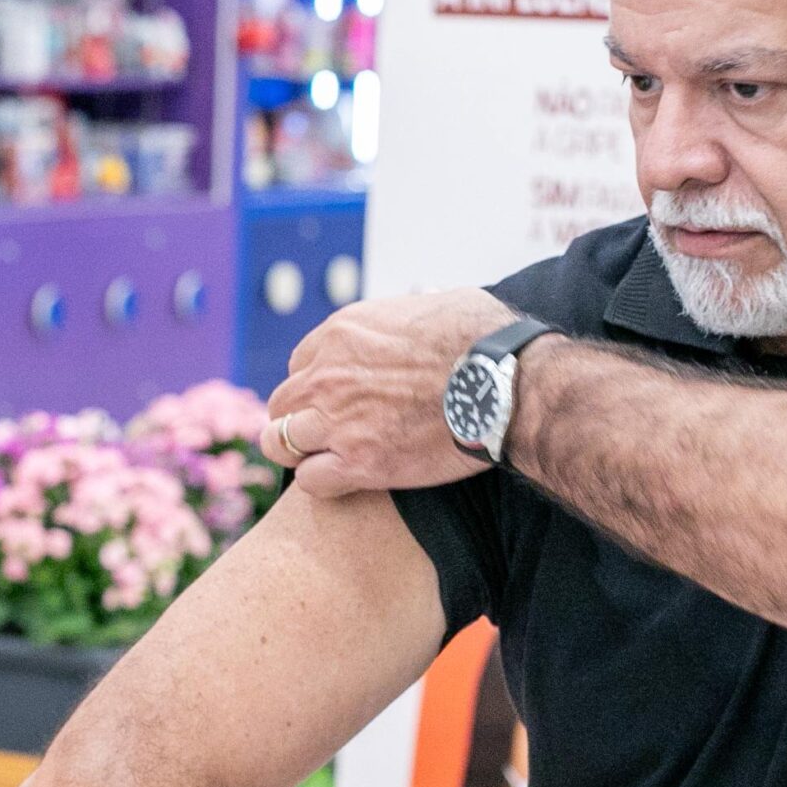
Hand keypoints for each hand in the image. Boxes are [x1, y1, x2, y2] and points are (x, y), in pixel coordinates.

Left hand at [261, 289, 523, 496]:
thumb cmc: (484, 339)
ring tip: (321, 461)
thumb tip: (425, 304)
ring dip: (298, 452)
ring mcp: (338, 421)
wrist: (505, 382)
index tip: (336, 398)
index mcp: (342, 333)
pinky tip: (343, 481)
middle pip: (283, 403)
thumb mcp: (436, 304)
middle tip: (322, 434)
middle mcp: (328, 375)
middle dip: (298, 418)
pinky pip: (310, 481)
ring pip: (280, 442)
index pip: (300, 363)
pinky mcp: (359, 463)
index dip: (316, 384)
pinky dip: (321, 483)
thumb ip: (410, 315)